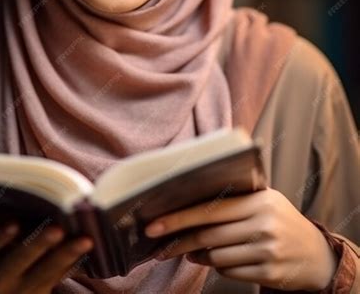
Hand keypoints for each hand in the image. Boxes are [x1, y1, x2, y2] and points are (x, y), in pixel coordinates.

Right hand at [0, 221, 92, 293]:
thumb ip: (0, 226)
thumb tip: (33, 195)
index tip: (14, 224)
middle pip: (19, 260)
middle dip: (39, 244)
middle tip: (58, 229)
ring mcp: (18, 290)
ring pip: (44, 273)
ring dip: (66, 255)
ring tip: (85, 240)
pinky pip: (57, 280)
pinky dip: (72, 265)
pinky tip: (87, 253)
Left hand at [144, 187, 338, 290]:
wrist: (317, 254)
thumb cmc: (279, 220)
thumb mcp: (263, 201)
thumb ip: (232, 199)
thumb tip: (186, 207)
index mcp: (259, 200)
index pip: (209, 208)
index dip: (179, 218)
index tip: (154, 225)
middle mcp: (264, 223)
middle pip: (208, 234)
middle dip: (179, 241)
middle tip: (159, 246)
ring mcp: (268, 250)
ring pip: (217, 255)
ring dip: (196, 255)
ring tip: (188, 251)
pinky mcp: (270, 273)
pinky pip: (230, 271)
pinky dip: (217, 266)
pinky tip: (213, 260)